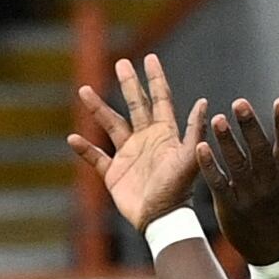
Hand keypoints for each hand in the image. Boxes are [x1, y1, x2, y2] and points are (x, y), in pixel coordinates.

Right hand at [67, 53, 209, 232]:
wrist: (162, 220)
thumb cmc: (178, 191)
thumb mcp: (189, 159)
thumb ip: (195, 131)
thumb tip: (206, 102)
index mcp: (165, 134)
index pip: (160, 99)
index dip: (155, 79)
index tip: (150, 58)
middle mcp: (146, 140)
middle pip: (136, 105)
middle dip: (129, 84)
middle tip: (121, 63)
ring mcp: (129, 156)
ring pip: (111, 125)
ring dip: (98, 108)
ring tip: (84, 89)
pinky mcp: (115, 174)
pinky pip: (96, 157)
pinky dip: (84, 149)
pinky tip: (72, 139)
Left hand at [200, 95, 278, 268]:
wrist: (272, 253)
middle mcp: (269, 186)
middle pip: (260, 152)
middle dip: (250, 127)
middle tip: (239, 103)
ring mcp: (249, 197)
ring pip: (237, 165)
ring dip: (227, 142)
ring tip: (218, 119)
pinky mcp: (229, 207)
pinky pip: (218, 184)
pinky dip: (210, 166)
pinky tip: (201, 147)